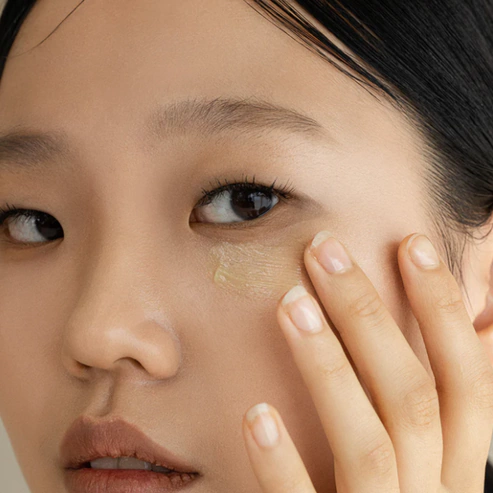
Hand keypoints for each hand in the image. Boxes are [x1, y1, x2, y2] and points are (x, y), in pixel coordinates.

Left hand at [242, 231, 492, 491]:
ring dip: (327, 365)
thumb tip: (480, 321)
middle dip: (370, 314)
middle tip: (323, 251)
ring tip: (289, 302)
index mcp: (459, 462)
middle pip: (412, 393)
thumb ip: (445, 401)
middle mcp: (436, 492)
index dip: (443, 306)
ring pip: (368, 440)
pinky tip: (256, 414)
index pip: (466, 374)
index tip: (408, 243)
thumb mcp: (435, 455)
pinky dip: (283, 464)